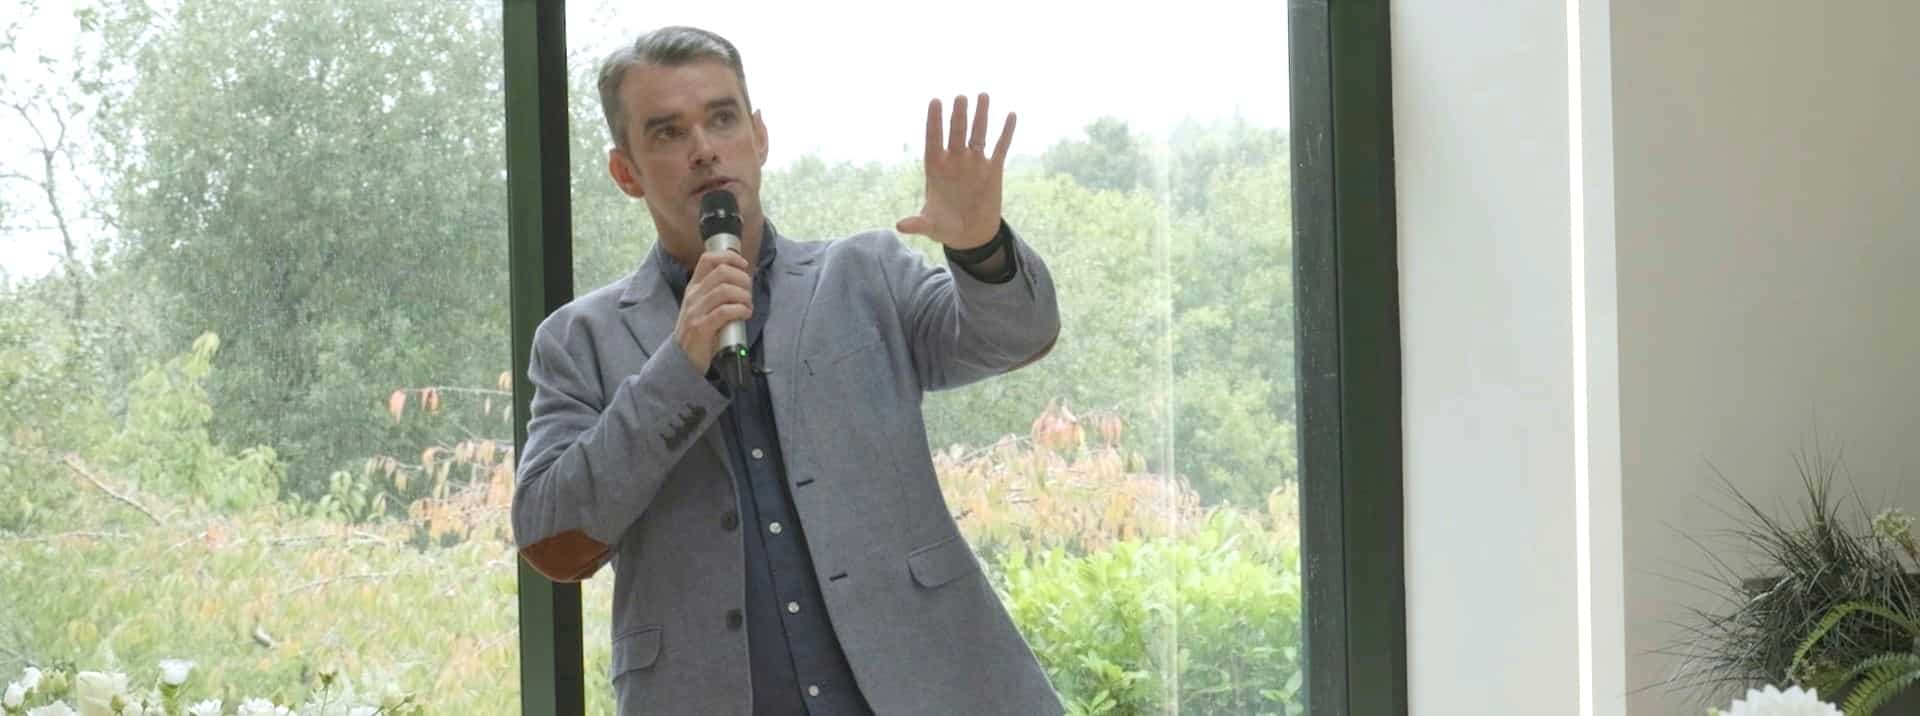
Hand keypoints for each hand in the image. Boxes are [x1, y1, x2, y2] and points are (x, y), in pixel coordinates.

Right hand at [673, 249, 751, 375]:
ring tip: (748, 305)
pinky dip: (740, 310)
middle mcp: (693, 296)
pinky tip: (745, 314)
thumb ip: (717, 292)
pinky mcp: (701, 328)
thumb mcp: (702, 306)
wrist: (682, 359)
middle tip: (749, 292)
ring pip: (725, 290)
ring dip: (744, 296)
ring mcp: (695, 311)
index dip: (729, 257)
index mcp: (694, 287)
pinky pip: (724, 311)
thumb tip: (743, 281)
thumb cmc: (699, 331)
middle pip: (722, 272)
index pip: (708, 259)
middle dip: (743, 279)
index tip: (743, 265)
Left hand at [896, 93, 1015, 249]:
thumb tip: (900, 226)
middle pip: (956, 133)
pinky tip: (1010, 115)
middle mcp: (955, 161)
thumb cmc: (945, 228)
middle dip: (958, 115)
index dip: (934, 121)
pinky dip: (1006, 132)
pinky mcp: (993, 171)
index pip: (933, 139)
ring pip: (978, 134)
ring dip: (981, 116)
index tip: (935, 101)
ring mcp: (974, 163)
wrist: (970, 235)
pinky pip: (1001, 147)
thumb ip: (917, 224)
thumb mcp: (930, 226)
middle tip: (960, 98)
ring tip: (983, 95)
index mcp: (936, 168)